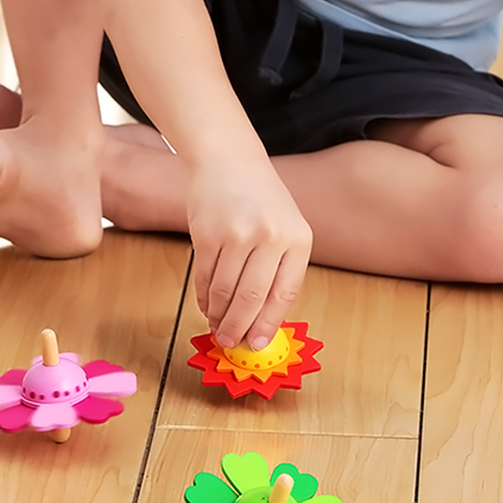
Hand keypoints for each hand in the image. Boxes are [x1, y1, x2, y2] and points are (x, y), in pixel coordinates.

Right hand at [187, 157, 312, 350]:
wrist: (228, 159)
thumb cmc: (261, 197)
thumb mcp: (287, 226)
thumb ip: (280, 268)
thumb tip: (262, 320)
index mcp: (298, 239)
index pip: (284, 294)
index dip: (268, 324)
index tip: (257, 343)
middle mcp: (270, 237)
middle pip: (252, 298)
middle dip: (239, 327)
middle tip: (231, 342)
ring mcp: (237, 235)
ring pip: (225, 292)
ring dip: (219, 315)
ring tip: (217, 326)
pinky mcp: (207, 234)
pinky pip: (205, 277)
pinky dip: (204, 297)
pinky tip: (206, 304)